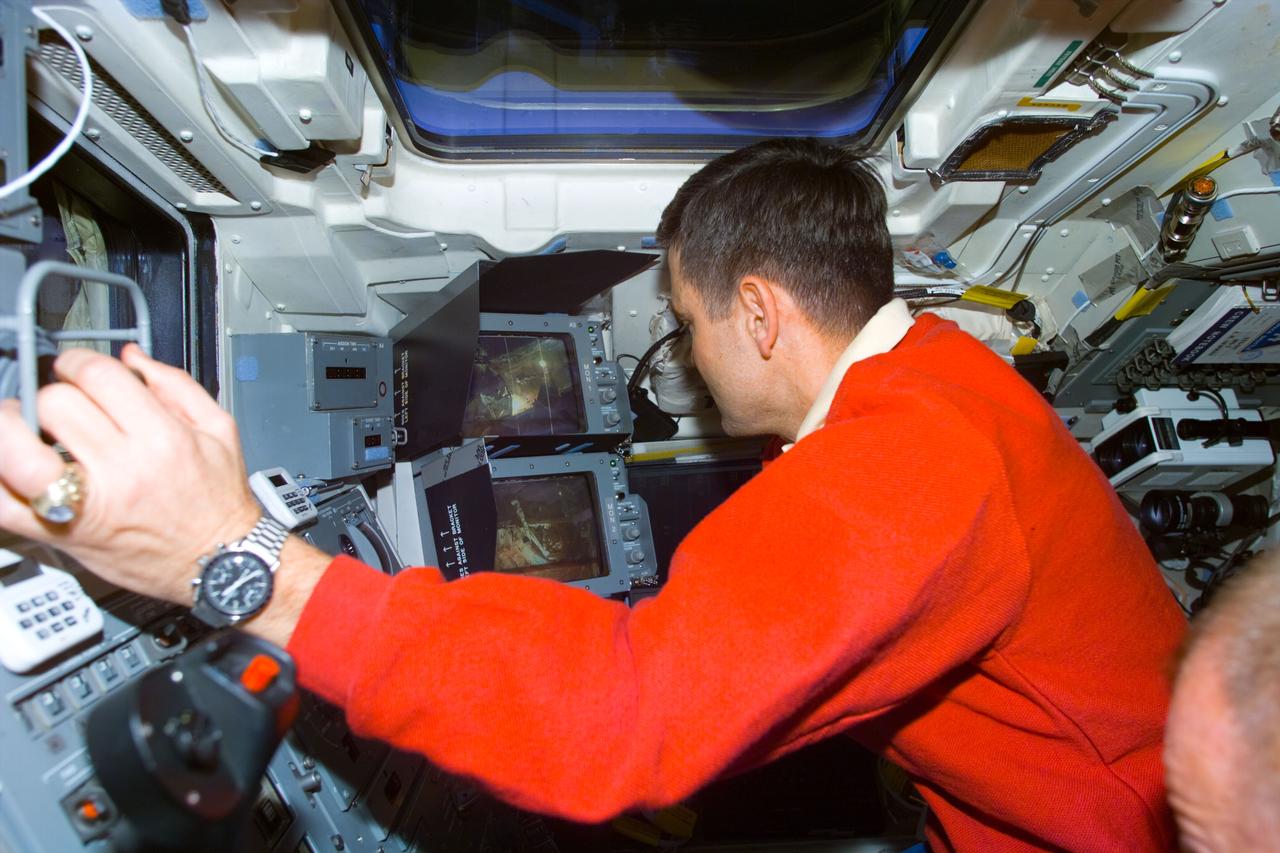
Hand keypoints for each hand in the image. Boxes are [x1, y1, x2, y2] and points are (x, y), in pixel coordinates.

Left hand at [0, 345, 260, 603]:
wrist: (221, 562)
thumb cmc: (218, 503)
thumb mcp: (219, 431)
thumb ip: (176, 386)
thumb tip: (130, 359)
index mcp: (162, 439)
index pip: (98, 376)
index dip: (78, 361)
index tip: (75, 367)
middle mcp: (123, 471)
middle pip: (56, 405)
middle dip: (52, 393)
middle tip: (59, 403)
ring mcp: (88, 505)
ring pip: (15, 453)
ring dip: (8, 430)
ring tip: (19, 428)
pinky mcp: (63, 535)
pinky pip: (4, 507)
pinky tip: (7, 468)